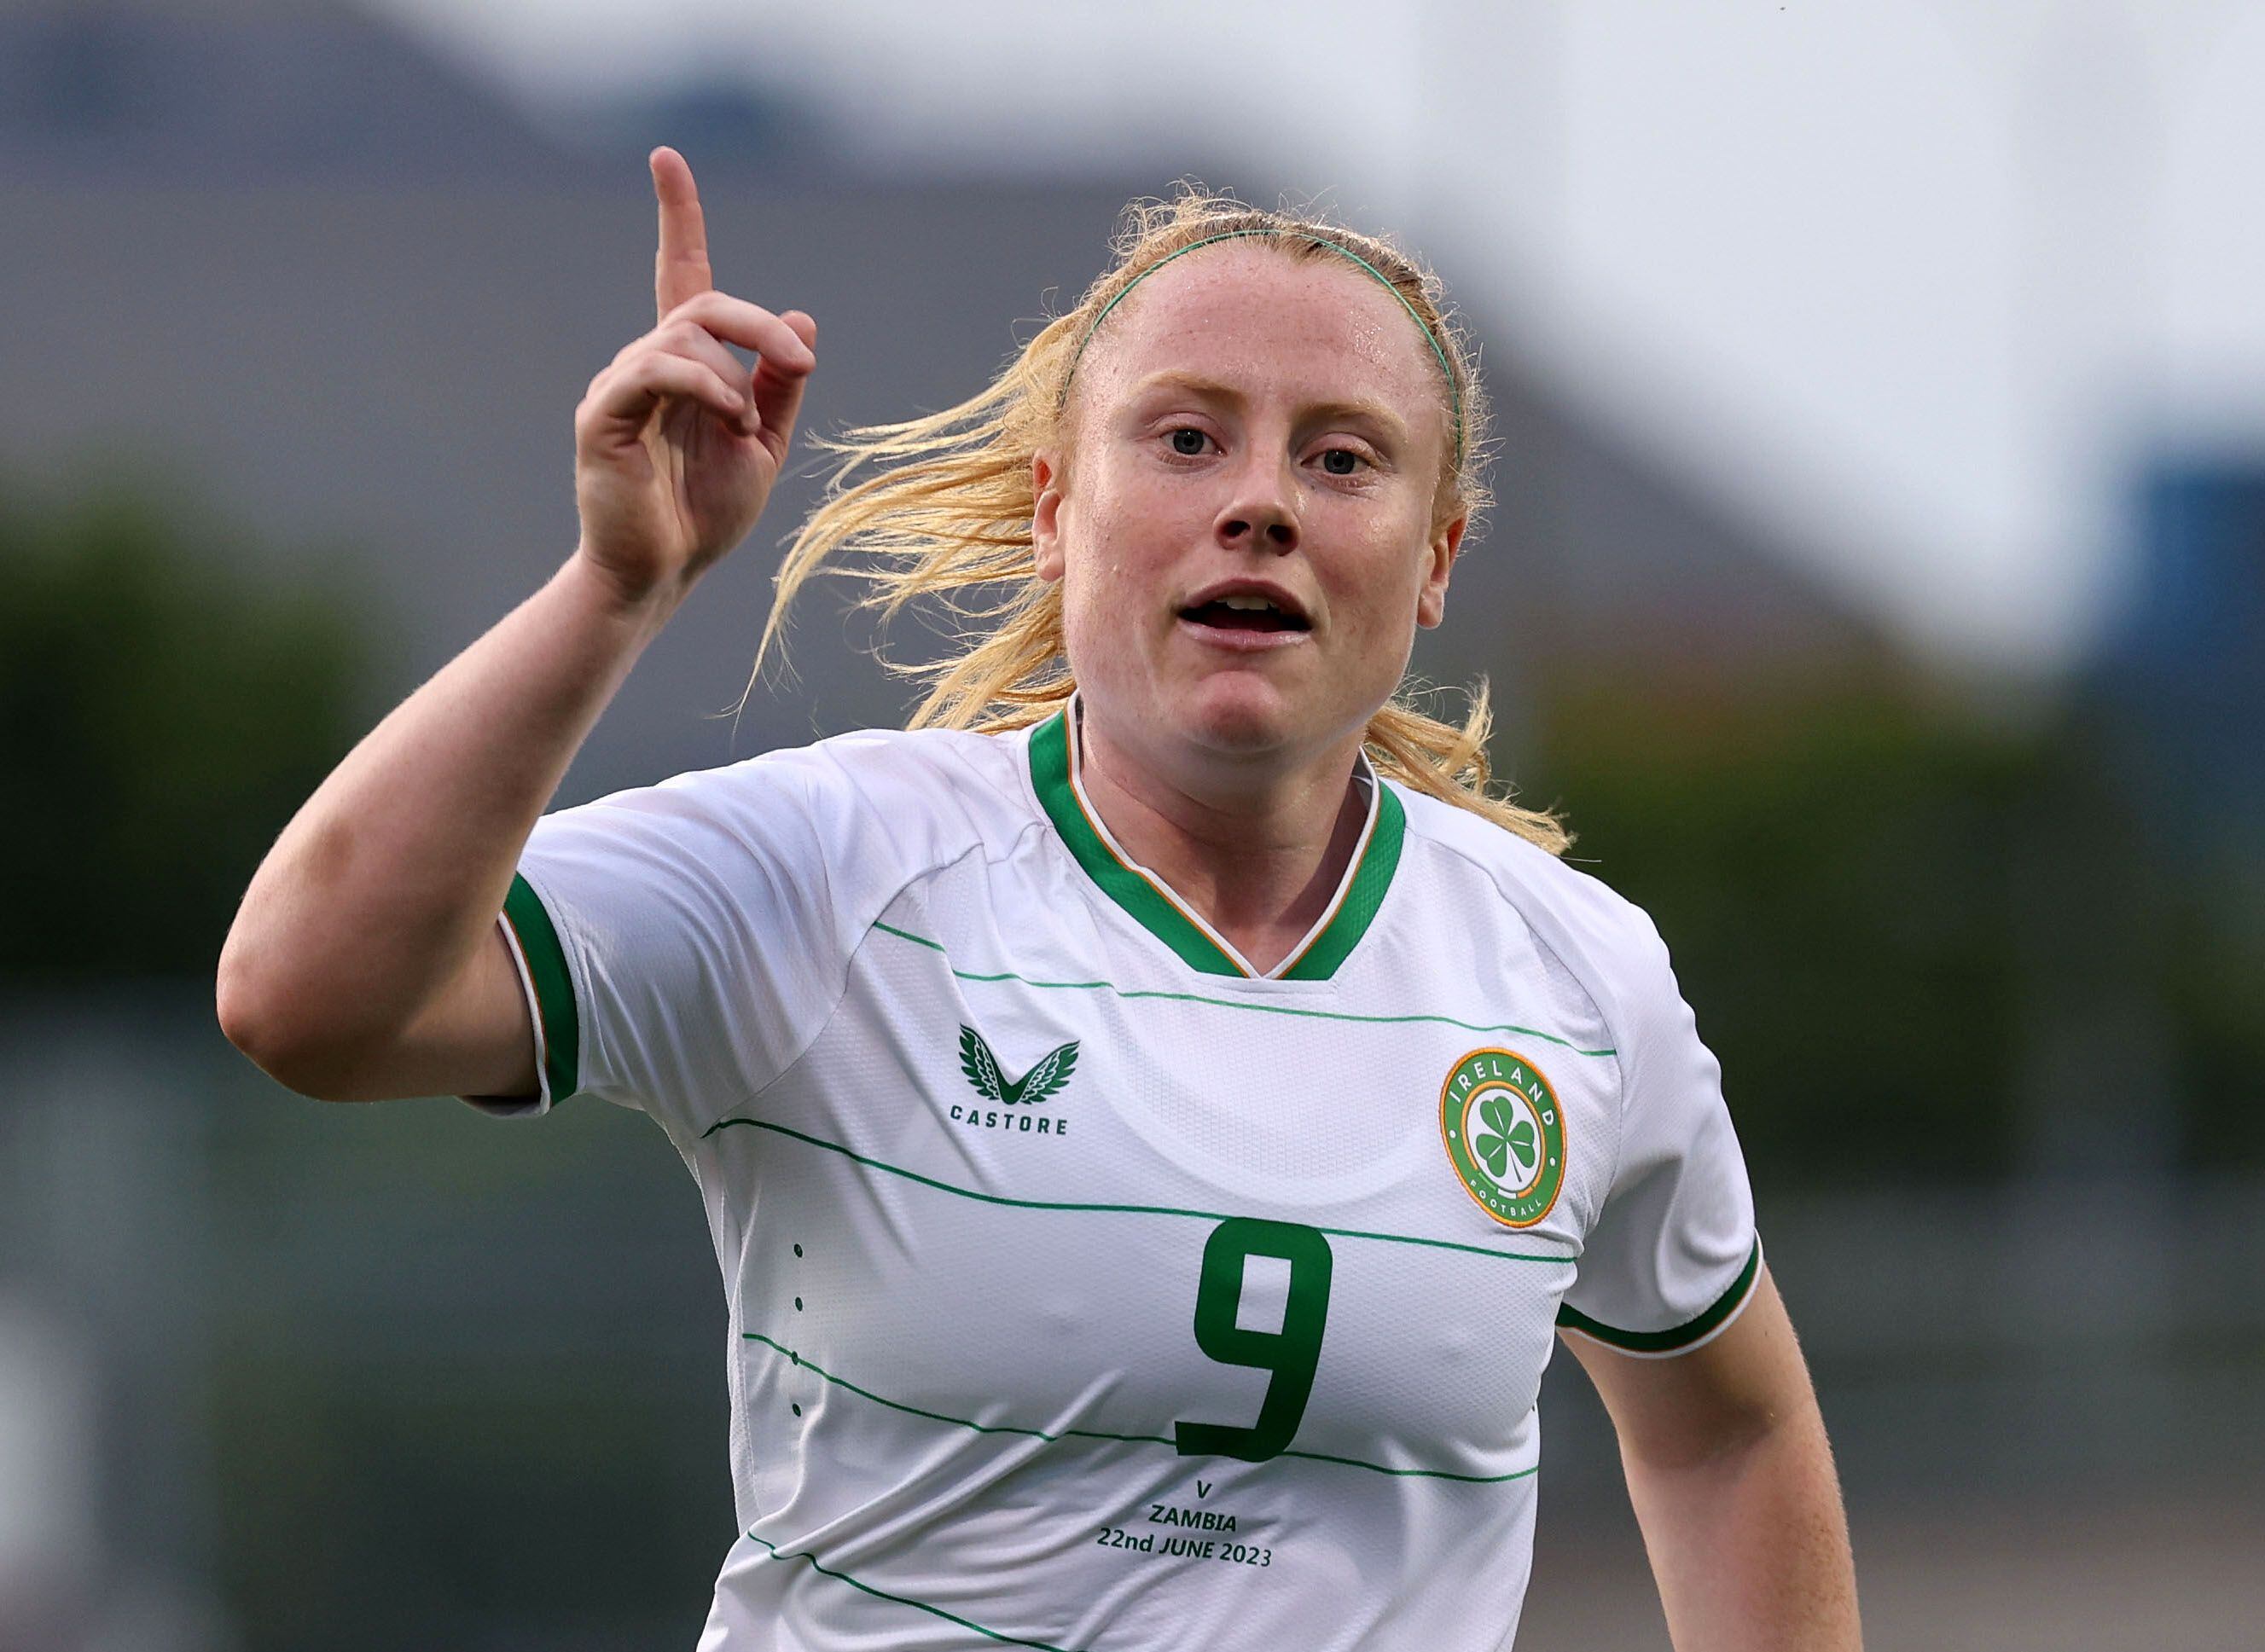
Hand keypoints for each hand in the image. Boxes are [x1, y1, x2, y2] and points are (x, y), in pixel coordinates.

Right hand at [571, 146, 817, 610]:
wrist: (663, 576)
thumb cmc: (704, 515)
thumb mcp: (765, 444)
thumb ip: (781, 384)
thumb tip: (803, 315)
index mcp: (684, 366)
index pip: (679, 274)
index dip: (676, 217)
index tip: (666, 158)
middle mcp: (645, 363)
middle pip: (703, 303)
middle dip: (760, 326)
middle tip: (802, 363)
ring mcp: (617, 385)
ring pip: (684, 337)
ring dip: (734, 378)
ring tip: (746, 429)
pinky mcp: (600, 415)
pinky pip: (654, 370)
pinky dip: (703, 387)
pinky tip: (729, 423)